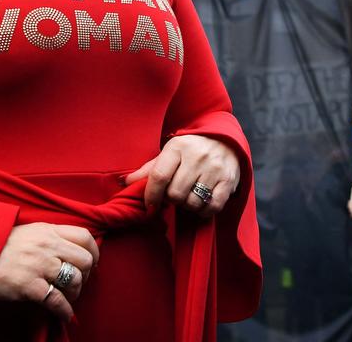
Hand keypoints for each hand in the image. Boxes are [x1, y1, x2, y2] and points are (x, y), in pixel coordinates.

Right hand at [0, 223, 99, 322]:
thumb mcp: (24, 232)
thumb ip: (45, 238)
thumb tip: (64, 249)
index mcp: (47, 230)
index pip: (84, 235)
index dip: (93, 251)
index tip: (91, 262)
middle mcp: (47, 246)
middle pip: (84, 259)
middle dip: (86, 274)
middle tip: (78, 282)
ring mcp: (40, 266)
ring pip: (74, 280)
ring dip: (75, 292)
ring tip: (68, 297)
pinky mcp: (30, 287)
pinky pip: (57, 301)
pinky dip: (65, 310)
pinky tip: (64, 314)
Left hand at [125, 134, 239, 217]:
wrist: (225, 139)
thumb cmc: (191, 149)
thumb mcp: (169, 153)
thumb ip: (148, 169)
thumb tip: (123, 182)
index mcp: (178, 147)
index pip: (159, 176)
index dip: (151, 195)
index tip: (150, 204)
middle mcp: (197, 156)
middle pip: (175, 193)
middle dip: (171, 200)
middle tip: (174, 195)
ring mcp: (214, 169)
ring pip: (193, 202)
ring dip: (187, 206)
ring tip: (188, 197)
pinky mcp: (228, 181)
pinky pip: (212, 207)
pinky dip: (204, 211)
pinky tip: (201, 204)